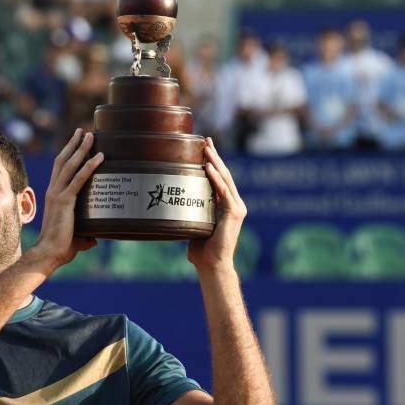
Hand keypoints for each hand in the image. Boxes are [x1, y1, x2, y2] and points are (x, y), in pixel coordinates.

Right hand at [31, 128, 103, 268]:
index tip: (75, 141)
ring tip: (90, 134)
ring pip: (69, 165)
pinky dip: (90, 166)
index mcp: (53, 195)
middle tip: (83, 130)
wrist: (48, 253)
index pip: (59, 169)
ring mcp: (58, 194)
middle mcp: (53, 190)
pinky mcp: (65, 201)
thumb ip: (84, 234)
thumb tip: (94, 239)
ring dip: (80, 148)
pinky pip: (79, 179)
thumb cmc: (61, 247)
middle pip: (62, 160)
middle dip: (73, 144)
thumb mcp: (75, 236)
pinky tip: (100, 156)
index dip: (67, 153)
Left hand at [188, 138, 246, 272]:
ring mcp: (236, 208)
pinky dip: (215, 177)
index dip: (213, 162)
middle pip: (224, 174)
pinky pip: (223, 191)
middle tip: (205, 139)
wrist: (212, 265)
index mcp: (226, 206)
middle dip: (214, 155)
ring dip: (215, 161)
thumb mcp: (193, 225)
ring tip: (206, 147)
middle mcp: (234, 204)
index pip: (220, 179)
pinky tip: (207, 166)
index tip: (204, 147)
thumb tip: (168, 204)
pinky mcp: (234, 213)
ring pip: (225, 178)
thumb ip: (187, 213)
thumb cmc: (200, 249)